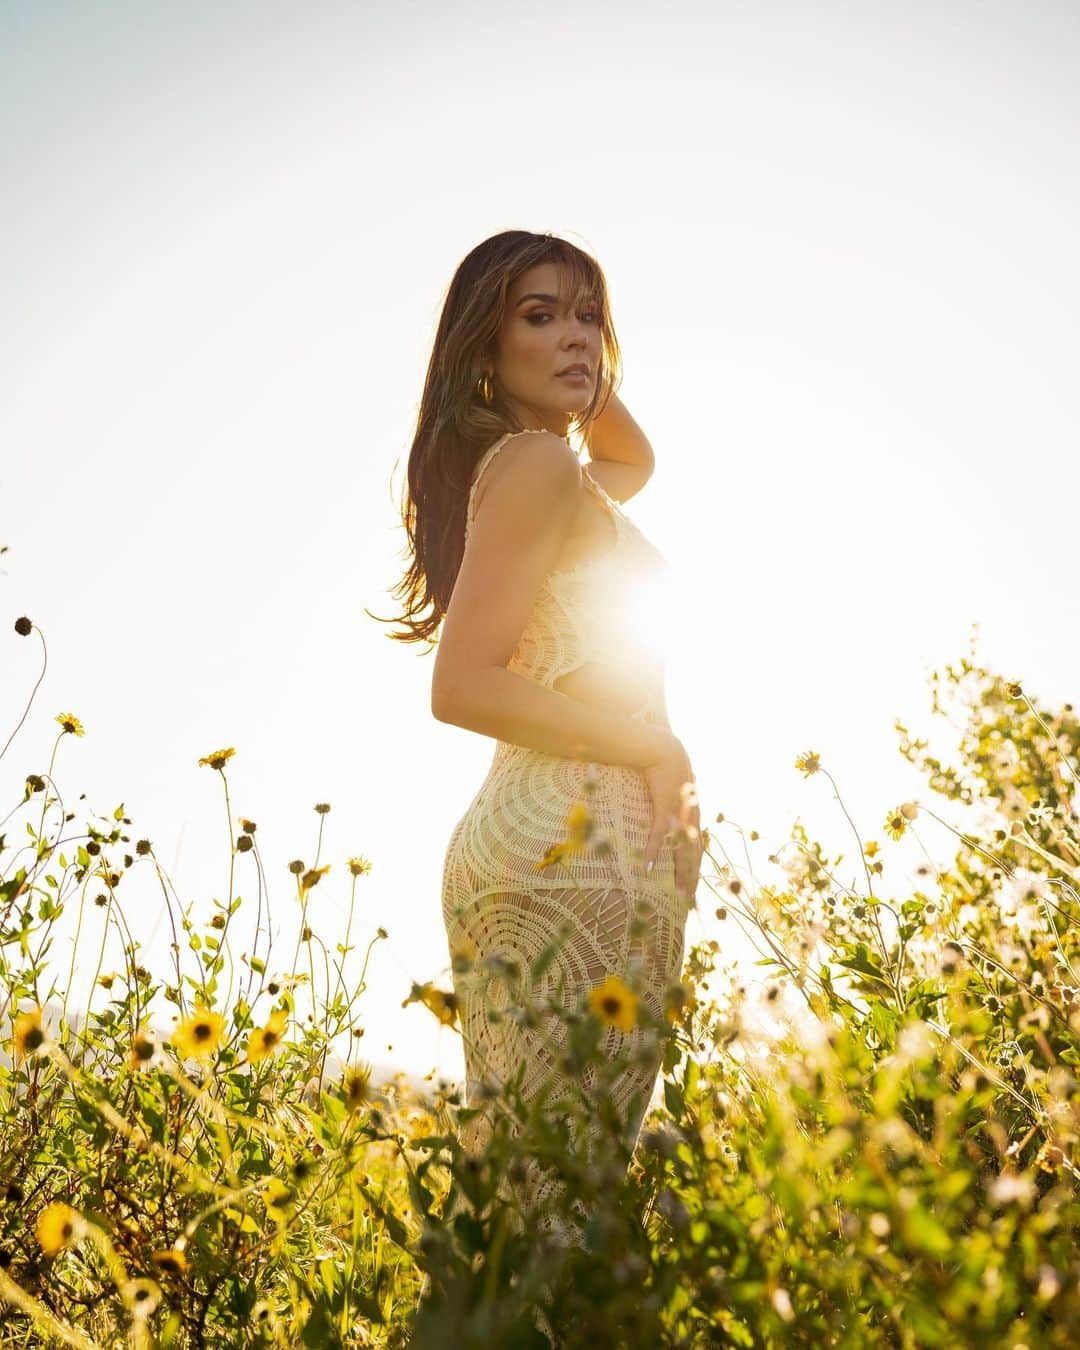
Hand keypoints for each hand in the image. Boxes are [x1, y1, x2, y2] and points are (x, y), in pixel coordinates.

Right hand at [643, 736, 702, 900]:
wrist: (663, 749)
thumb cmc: (666, 765)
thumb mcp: (675, 785)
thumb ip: (675, 798)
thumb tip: (673, 806)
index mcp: (693, 813)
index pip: (697, 846)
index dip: (695, 866)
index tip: (692, 883)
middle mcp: (690, 817)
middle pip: (694, 853)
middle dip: (692, 877)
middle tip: (688, 898)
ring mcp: (678, 814)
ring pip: (682, 850)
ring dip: (680, 873)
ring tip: (678, 892)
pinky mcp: (664, 808)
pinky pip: (659, 836)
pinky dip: (655, 853)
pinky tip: (649, 869)